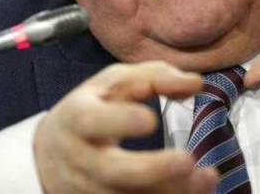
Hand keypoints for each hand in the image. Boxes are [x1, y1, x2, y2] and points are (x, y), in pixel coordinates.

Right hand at [34, 61, 217, 193]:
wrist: (51, 153)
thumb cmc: (93, 106)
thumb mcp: (114, 82)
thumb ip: (155, 77)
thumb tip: (196, 82)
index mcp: (77, 117)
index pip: (91, 120)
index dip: (119, 121)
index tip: (151, 119)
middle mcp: (81, 157)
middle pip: (112, 171)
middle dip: (151, 169)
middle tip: (186, 160)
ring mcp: (91, 188)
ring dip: (171, 190)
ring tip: (207, 177)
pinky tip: (198, 190)